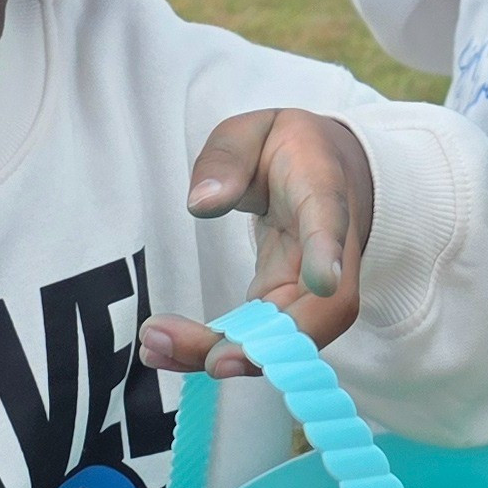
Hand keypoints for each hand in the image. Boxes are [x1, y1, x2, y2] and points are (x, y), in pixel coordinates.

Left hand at [141, 109, 378, 377]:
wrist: (328, 171)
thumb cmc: (287, 149)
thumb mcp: (254, 129)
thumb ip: (227, 156)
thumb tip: (200, 204)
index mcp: (323, 190)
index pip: (331, 223)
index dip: (328, 254)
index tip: (323, 280)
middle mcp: (330, 250)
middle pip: (316, 310)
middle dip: (268, 342)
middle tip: (209, 358)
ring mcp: (312, 287)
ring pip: (288, 339)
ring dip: (228, 355)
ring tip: (156, 347)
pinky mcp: (284, 306)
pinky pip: (259, 340)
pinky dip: (212, 351)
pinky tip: (162, 350)